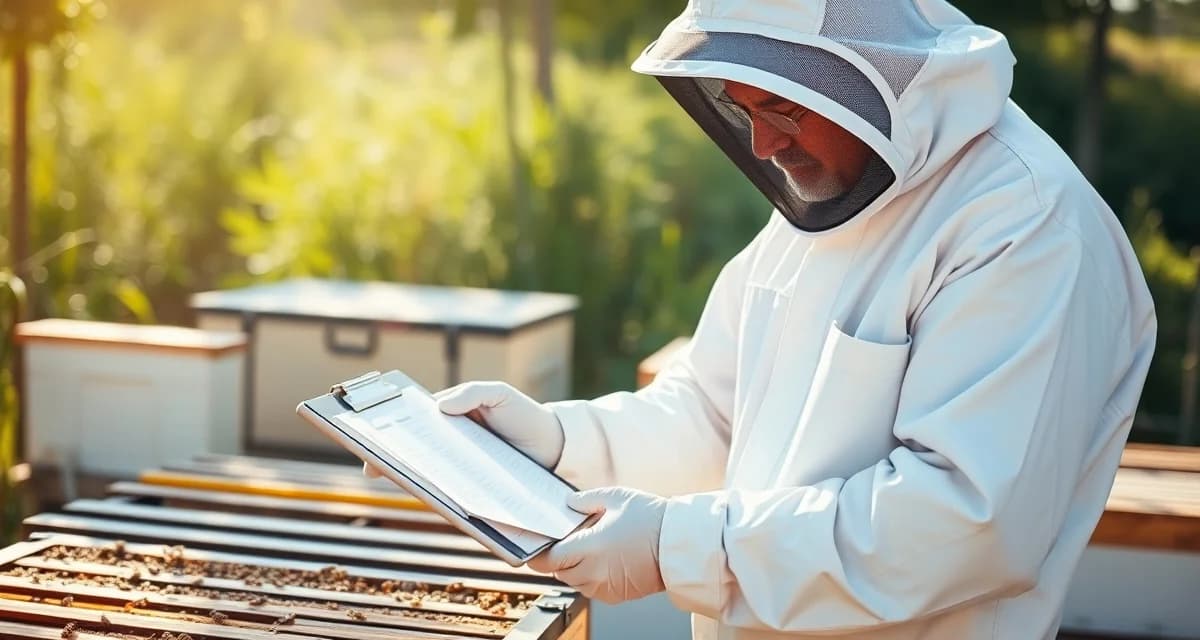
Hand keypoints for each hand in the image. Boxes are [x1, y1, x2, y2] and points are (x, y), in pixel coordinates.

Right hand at [363, 381, 564, 477]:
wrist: (556, 447)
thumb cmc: (524, 415)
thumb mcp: (500, 394)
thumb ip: (472, 392)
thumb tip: (439, 405)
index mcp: (451, 419)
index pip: (415, 425)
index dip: (392, 433)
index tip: (372, 442)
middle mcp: (452, 446)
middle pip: (417, 454)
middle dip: (394, 460)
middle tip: (376, 467)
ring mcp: (463, 468)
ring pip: (432, 477)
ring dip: (417, 481)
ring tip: (405, 482)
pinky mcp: (477, 489)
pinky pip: (455, 495)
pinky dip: (444, 497)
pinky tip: (436, 499)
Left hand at [528, 487, 666, 603]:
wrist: (678, 546)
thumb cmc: (651, 520)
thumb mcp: (616, 497)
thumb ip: (585, 500)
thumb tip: (568, 504)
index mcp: (589, 548)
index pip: (548, 560)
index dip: (538, 555)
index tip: (537, 547)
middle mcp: (593, 572)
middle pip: (560, 572)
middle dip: (561, 557)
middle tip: (572, 540)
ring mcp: (605, 587)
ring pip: (576, 582)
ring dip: (576, 568)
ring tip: (593, 549)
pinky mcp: (616, 596)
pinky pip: (593, 589)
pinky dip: (593, 578)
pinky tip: (607, 561)